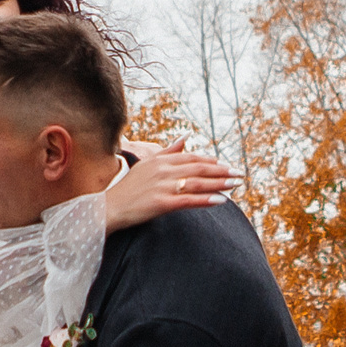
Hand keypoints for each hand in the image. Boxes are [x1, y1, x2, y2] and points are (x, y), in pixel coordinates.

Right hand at [103, 139, 240, 231]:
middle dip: (221, 171)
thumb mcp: (146, 166)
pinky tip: (221, 201)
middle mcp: (162, 171)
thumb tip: (186, 137)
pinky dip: (206, 200)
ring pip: (197, 183)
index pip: (192, 158)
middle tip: (239, 174)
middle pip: (198, 168)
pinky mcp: (160, 203)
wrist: (107, 209)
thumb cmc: (127, 189)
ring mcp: (162, 186)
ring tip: (235, 185)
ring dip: (219, 183)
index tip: (226, 165)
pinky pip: (189, 200)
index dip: (211, 161)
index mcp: (159, 161)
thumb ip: (167, 152)